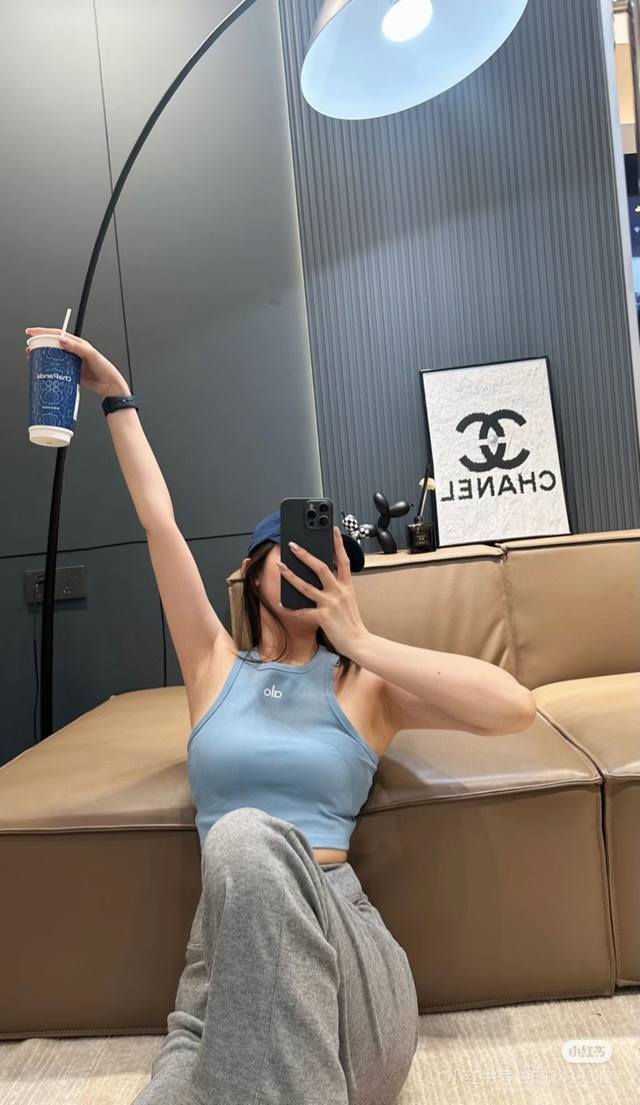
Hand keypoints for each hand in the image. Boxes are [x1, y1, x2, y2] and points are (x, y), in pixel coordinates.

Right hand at [25, 327, 128, 398]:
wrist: (109, 386)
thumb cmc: (104, 368)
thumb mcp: (91, 355)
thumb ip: (77, 347)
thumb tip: (62, 339)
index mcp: (77, 343)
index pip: (57, 334)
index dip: (43, 332)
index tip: (32, 332)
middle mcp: (73, 351)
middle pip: (52, 345)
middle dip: (39, 345)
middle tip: (29, 348)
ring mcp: (70, 362)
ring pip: (52, 357)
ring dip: (42, 356)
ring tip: (33, 358)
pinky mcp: (70, 372)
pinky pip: (56, 368)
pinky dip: (48, 368)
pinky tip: (42, 370)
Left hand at [277, 525, 368, 658]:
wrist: (359, 642)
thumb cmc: (352, 622)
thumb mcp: (349, 600)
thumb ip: (338, 588)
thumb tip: (323, 577)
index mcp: (347, 587)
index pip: (344, 560)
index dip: (339, 544)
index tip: (333, 530)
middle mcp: (339, 592)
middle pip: (321, 568)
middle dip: (306, 555)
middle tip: (294, 545)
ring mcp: (330, 604)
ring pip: (307, 586)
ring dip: (291, 575)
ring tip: (280, 566)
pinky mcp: (323, 617)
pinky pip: (302, 611)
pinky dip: (291, 608)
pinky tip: (281, 603)